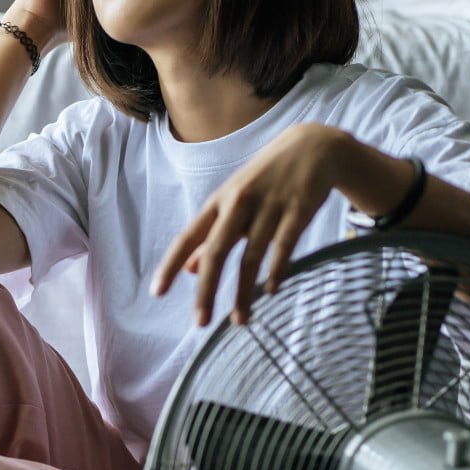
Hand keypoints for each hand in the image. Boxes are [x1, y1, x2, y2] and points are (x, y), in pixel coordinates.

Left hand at [151, 123, 351, 326]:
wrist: (312, 147)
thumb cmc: (266, 179)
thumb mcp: (234, 201)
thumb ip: (212, 235)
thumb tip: (189, 270)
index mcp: (219, 202)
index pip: (188, 237)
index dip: (170, 265)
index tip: (156, 292)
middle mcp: (239, 203)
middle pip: (216, 252)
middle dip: (206, 290)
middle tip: (200, 322)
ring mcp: (270, 207)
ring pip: (250, 257)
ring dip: (244, 292)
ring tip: (240, 320)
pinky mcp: (299, 210)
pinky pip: (284, 247)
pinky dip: (276, 271)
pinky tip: (271, 291)